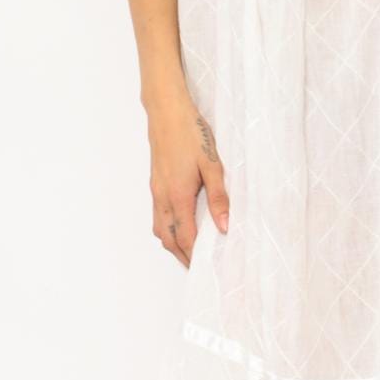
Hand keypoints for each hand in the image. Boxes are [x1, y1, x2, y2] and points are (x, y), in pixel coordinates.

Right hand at [145, 93, 228, 266]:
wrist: (166, 110)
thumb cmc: (190, 132)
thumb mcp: (212, 163)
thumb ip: (218, 197)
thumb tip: (224, 226)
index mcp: (178, 195)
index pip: (185, 237)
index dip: (195, 256)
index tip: (207, 269)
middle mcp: (163, 196)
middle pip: (168, 238)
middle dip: (182, 256)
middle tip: (199, 268)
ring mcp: (156, 190)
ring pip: (160, 228)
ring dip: (173, 243)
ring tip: (190, 251)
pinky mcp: (155, 182)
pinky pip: (158, 215)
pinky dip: (167, 228)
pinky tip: (181, 225)